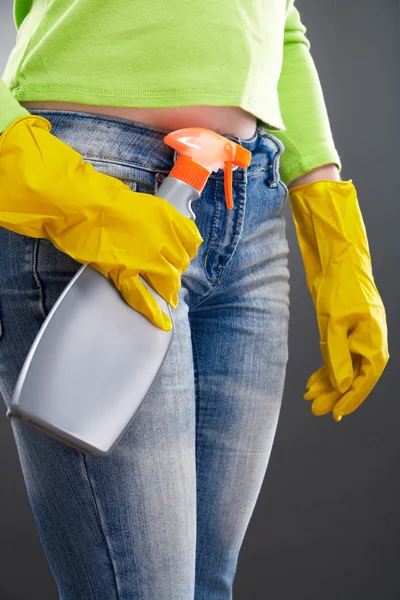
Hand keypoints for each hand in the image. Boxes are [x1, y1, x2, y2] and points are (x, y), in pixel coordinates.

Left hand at [288, 179, 388, 421]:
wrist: (340, 261)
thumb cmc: (341, 289)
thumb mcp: (334, 325)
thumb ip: (335, 356)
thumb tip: (339, 385)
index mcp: (374, 342)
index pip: (365, 379)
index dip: (350, 398)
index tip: (335, 414)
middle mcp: (370, 342)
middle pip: (354, 377)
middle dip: (334, 394)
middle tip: (316, 410)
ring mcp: (358, 337)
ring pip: (344, 368)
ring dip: (328, 383)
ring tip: (310, 398)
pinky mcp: (345, 331)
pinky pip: (338, 355)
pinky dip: (326, 368)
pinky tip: (313, 381)